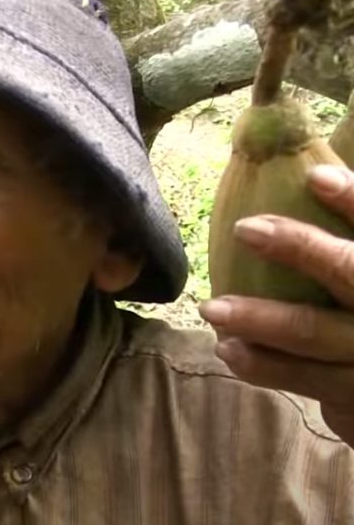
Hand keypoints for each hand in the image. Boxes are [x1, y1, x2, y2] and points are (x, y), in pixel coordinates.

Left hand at [198, 164, 353, 444]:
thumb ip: (342, 235)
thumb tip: (307, 172)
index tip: (315, 176)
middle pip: (351, 272)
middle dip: (299, 248)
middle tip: (244, 228)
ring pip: (313, 333)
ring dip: (258, 318)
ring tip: (211, 307)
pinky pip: (303, 378)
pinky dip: (262, 365)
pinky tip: (228, 349)